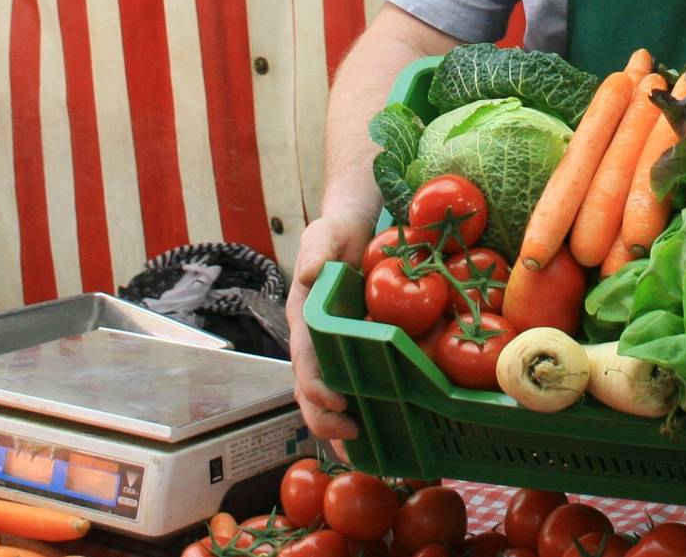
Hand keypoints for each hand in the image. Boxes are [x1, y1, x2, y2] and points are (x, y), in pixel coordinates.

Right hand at [286, 213, 374, 441]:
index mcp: (303, 319)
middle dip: (324, 421)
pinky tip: (382, 433)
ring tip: (364, 455)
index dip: (316, 385)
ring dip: (338, 429)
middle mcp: (313, 341)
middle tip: (352, 439)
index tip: (337, 401)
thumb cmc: (335, 233)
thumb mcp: (325, 234)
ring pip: (326, 398)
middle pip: (310, 390)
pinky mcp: (352, 349)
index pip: (303, 361)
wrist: (351, 230)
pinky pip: (352, 384)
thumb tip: (311, 273)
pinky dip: (361, 410)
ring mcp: (332, 348)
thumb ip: (317, 250)